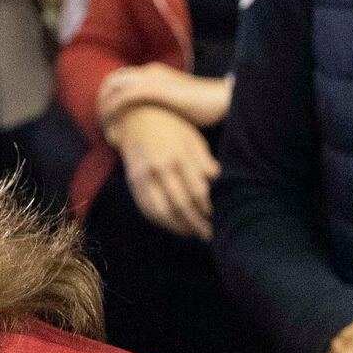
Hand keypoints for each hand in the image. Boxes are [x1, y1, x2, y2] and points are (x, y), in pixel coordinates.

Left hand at [94, 61, 228, 132]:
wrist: (219, 100)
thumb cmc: (202, 106)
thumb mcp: (173, 102)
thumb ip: (158, 105)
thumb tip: (147, 119)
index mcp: (153, 72)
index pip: (120, 78)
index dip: (109, 95)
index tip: (107, 115)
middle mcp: (149, 71)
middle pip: (112, 81)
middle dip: (102, 100)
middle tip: (101, 121)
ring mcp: (152, 79)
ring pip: (114, 89)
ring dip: (104, 107)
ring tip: (104, 127)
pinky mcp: (155, 90)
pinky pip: (124, 99)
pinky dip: (114, 112)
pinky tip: (113, 127)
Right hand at [111, 104, 220, 239]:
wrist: (136, 118)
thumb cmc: (171, 127)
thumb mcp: (192, 139)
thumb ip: (205, 163)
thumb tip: (219, 184)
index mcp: (177, 156)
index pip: (196, 191)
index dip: (208, 208)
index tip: (218, 218)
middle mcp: (158, 168)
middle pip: (180, 204)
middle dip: (196, 223)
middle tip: (209, 234)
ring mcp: (142, 177)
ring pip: (161, 212)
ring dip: (179, 227)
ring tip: (194, 234)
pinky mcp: (133, 183)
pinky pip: (147, 209)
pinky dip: (162, 223)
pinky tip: (175, 227)